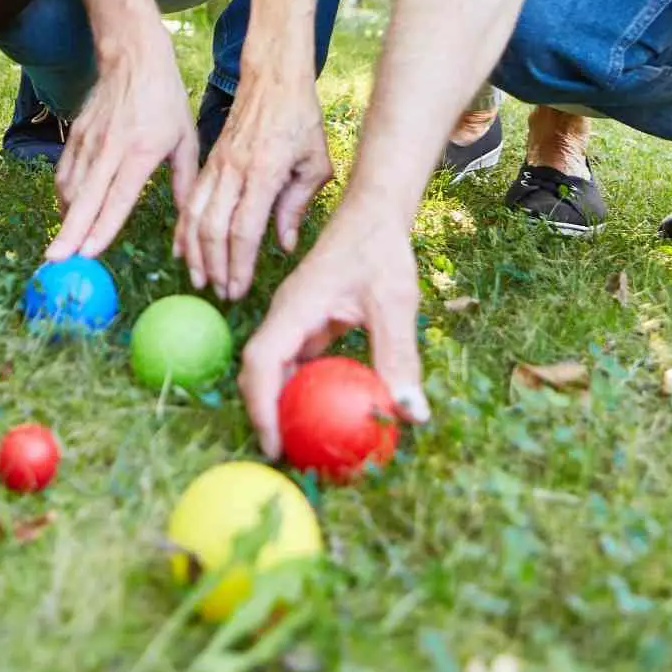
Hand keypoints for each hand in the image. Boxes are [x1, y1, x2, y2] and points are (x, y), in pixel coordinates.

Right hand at [49, 26, 196, 260]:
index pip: (118, 197)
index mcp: (141, 151)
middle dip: (69, 233)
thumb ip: (186, 184)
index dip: (102, 227)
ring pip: (71, 189)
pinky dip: (65, 199)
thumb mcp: (186, 139)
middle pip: (85, 199)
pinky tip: (69, 216)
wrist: (132, 55)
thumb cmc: (165, 99)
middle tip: (55, 262)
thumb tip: (188, 227)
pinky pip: (64, 174)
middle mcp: (110, 148)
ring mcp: (89, 141)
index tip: (88, 253)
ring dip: (66, 220)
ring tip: (63, 248)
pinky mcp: (75, 136)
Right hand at [175, 71, 331, 300]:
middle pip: (214, 229)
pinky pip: (189, 202)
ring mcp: (217, 166)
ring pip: (195, 217)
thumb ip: (298, 205)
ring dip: (196, 253)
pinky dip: (184, 229)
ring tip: (200, 280)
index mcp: (264, 173)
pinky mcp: (208, 163)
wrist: (272, 77)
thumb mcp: (315, 163)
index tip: (239, 289)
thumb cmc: (300, 118)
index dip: (239, 264)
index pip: (244, 230)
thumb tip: (284, 244)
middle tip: (221, 292)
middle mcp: (234, 171)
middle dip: (216, 266)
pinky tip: (182, 251)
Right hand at [238, 210, 430, 458]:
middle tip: (287, 456)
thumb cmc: (381, 252)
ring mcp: (294, 321)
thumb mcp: (394, 304)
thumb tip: (412, 414)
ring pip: (277, 370)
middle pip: (259, 372)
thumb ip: (399, 357)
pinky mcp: (308, 325)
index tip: (274, 443)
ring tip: (304, 443)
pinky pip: (300, 364)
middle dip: (265, 415)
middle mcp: (285, 317)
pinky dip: (307, 389)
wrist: (373, 215)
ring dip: (284, 405)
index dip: (260, 406)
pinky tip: (329, 413)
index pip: (262, 362)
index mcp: (293, 309)